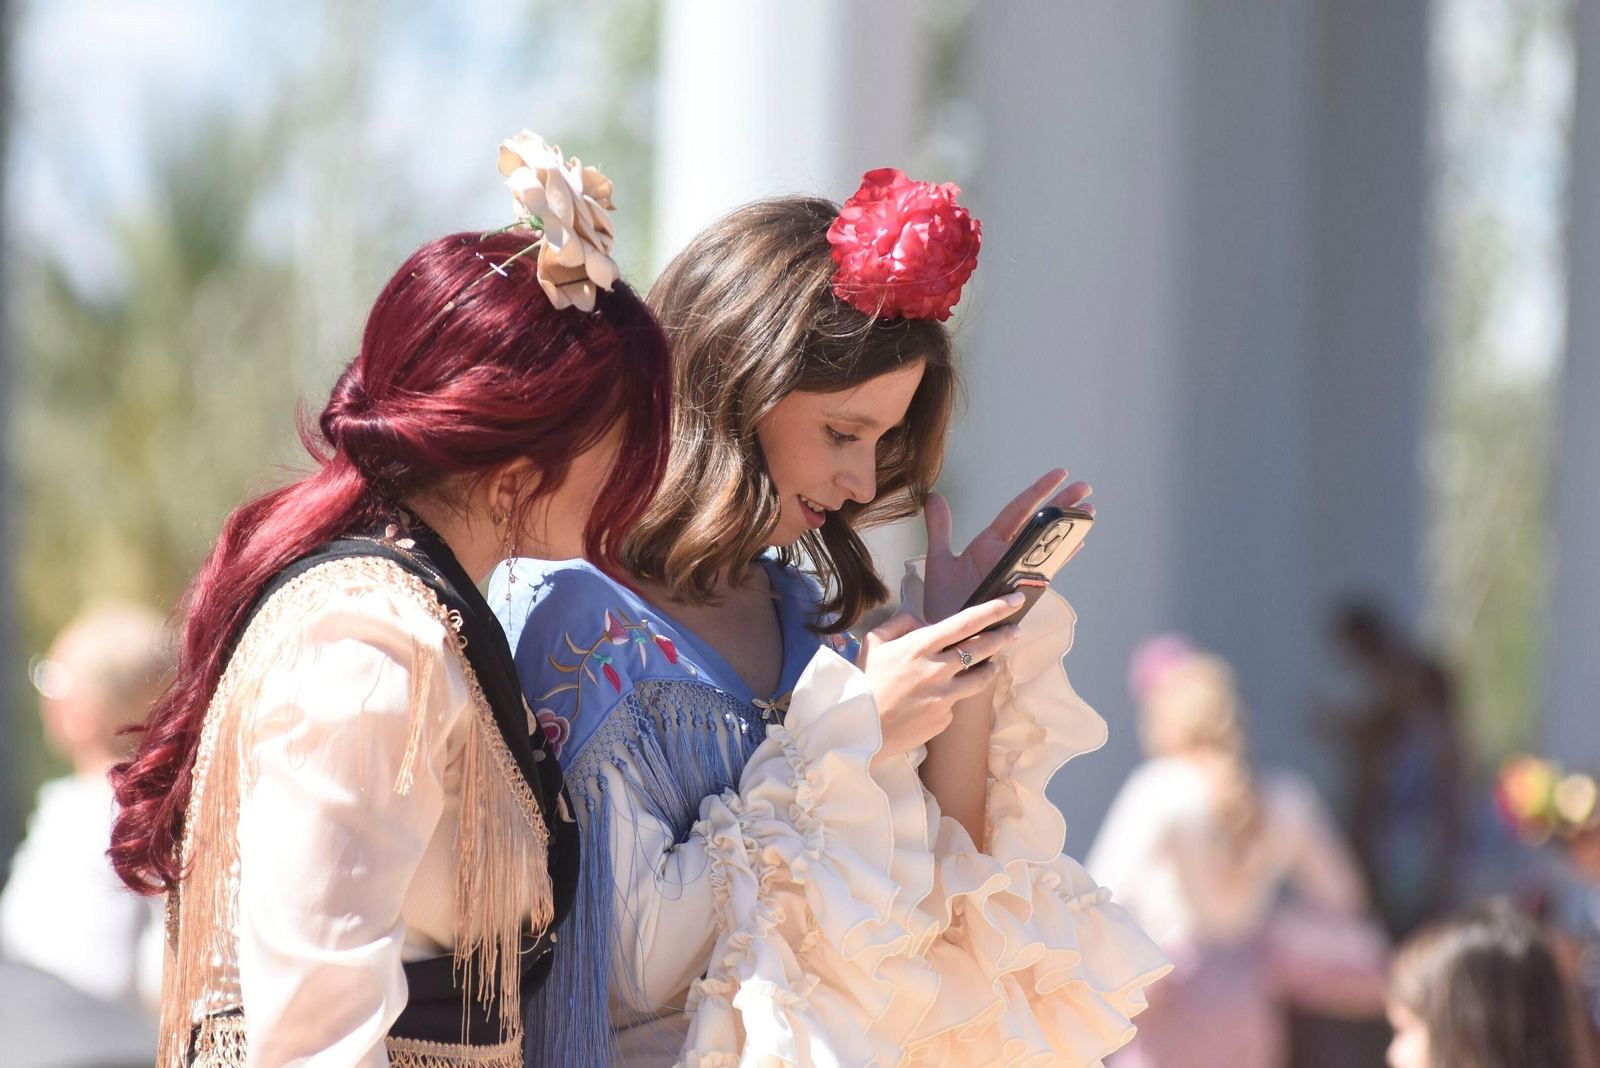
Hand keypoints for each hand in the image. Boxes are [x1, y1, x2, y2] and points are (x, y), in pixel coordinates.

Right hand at [854, 593, 1023, 763]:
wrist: (857, 729)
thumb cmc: (862, 682)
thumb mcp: (873, 643)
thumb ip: (899, 624)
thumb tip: (921, 622)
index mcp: (921, 645)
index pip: (967, 621)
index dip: (995, 608)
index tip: (1015, 599)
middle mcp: (938, 669)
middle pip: (983, 647)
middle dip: (1003, 635)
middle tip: (1014, 630)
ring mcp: (944, 696)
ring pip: (980, 678)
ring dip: (990, 668)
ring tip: (993, 664)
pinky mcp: (944, 718)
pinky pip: (954, 703)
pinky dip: (950, 696)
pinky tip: (935, 699)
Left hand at [922, 468, 1092, 622]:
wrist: (948, 635)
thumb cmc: (943, 602)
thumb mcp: (940, 561)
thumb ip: (939, 528)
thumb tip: (933, 496)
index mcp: (989, 543)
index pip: (1018, 510)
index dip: (1038, 490)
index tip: (1059, 473)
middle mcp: (1007, 555)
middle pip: (1040, 523)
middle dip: (1062, 505)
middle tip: (1085, 487)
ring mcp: (1019, 572)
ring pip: (1047, 545)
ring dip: (1068, 529)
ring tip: (1089, 512)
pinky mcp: (1025, 590)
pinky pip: (1048, 571)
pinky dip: (1062, 558)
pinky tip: (1077, 545)